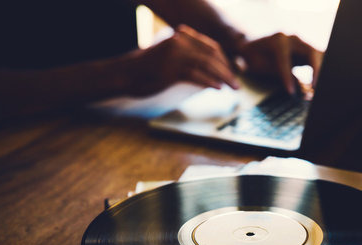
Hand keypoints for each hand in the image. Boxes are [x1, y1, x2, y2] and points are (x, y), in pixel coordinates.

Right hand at [116, 24, 239, 95]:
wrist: (125, 74)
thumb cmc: (147, 70)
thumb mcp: (170, 58)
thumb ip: (188, 59)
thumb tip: (210, 71)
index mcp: (181, 38)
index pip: (211, 47)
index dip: (224, 61)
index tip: (233, 73)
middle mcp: (180, 43)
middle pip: (212, 56)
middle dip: (227, 70)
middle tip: (237, 84)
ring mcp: (175, 56)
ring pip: (207, 65)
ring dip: (223, 77)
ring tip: (233, 87)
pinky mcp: (170, 70)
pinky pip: (195, 75)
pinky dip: (209, 82)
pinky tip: (218, 89)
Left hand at [236, 33, 322, 93]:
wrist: (252, 45)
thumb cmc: (253, 57)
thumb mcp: (258, 66)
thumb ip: (274, 72)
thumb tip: (292, 86)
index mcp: (278, 41)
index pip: (286, 61)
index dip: (288, 78)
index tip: (291, 92)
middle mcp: (292, 39)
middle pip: (310, 52)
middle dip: (316, 70)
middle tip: (315, 87)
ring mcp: (300, 43)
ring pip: (317, 54)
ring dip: (320, 70)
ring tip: (317, 87)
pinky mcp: (304, 50)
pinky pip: (316, 58)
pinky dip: (319, 69)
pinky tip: (318, 83)